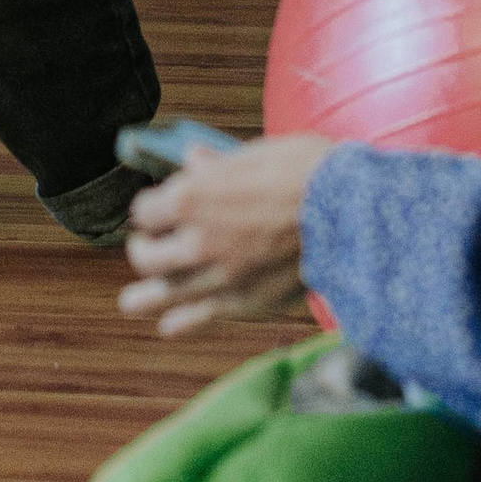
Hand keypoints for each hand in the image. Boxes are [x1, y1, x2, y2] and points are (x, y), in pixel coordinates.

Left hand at [118, 135, 330, 337]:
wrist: (349, 210)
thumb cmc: (305, 171)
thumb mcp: (254, 155)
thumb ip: (216, 166)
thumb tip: (192, 158)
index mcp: (192, 198)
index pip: (145, 210)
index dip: (151, 207)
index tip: (158, 206)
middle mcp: (196, 241)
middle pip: (147, 256)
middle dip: (143, 249)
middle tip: (148, 247)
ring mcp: (220, 275)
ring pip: (166, 293)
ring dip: (145, 297)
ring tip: (132, 302)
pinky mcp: (247, 300)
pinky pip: (204, 318)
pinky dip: (182, 324)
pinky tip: (170, 326)